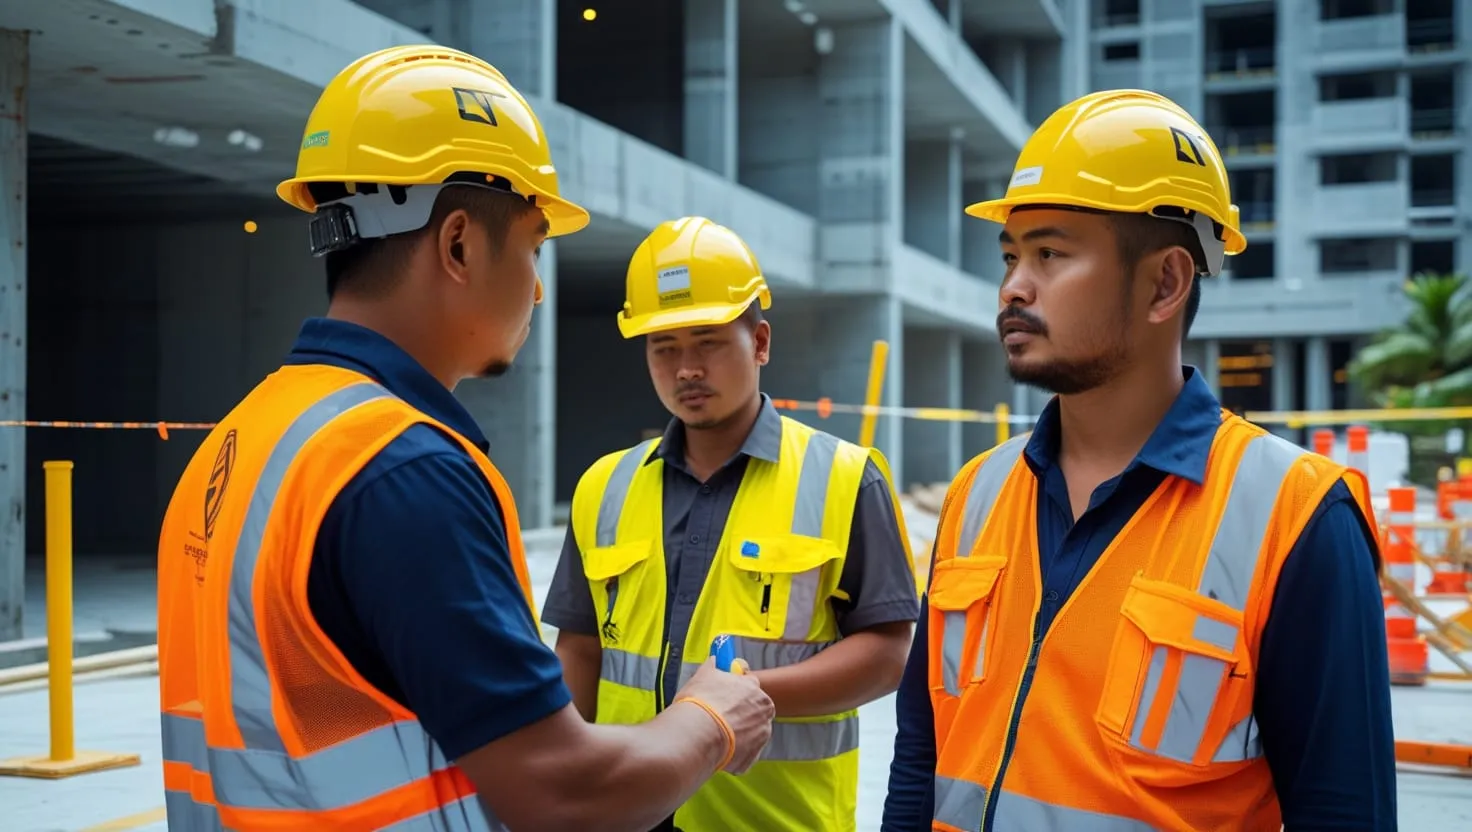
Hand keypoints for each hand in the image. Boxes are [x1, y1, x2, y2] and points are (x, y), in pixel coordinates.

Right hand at [675, 658, 774, 773]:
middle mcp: (763, 710)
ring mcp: (761, 734)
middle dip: (741, 713)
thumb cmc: (700, 702)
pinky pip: (745, 753)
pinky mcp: (754, 756)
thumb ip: (712, 666)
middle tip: (719, 717)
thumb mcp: (702, 676)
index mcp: (753, 687)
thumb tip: (714, 660)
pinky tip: (718, 749)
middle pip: (755, 709)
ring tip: (716, 735)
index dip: (737, 688)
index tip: (727, 692)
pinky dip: (734, 752)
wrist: (699, 735)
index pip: (750, 683)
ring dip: (738, 733)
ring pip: (752, 732)